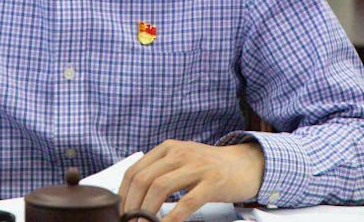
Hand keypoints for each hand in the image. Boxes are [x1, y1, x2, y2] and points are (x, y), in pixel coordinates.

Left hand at [118, 140, 264, 221]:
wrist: (245, 165)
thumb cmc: (210, 167)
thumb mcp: (182, 161)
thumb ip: (160, 172)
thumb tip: (134, 197)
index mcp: (168, 148)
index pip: (135, 170)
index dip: (122, 194)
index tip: (119, 211)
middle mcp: (180, 153)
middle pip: (144, 179)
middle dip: (131, 204)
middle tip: (128, 221)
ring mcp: (196, 166)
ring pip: (160, 188)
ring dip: (147, 211)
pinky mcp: (212, 182)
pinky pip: (186, 202)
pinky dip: (172, 217)